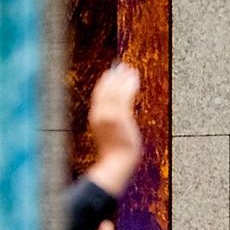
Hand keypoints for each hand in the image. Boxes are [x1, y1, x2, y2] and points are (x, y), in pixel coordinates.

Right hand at [86, 63, 141, 196]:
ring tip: (131, 69)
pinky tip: (134, 77)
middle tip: (122, 66)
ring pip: (115, 89)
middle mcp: (100, 113)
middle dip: (114, 76)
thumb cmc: (115, 152)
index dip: (106, 82)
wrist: (116, 163)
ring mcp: (109, 115)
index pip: (99, 94)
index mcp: (95, 116)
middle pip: (105, 88)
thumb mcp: (109, 133)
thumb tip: (118, 114)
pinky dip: (129, 84)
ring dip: (123, 77)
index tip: (112, 73)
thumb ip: (110, 121)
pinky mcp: (120, 117)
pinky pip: (125, 96)